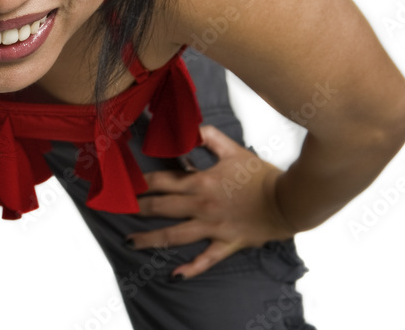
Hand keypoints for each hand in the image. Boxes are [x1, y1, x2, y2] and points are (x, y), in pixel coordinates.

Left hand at [125, 125, 296, 279]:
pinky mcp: (226, 244)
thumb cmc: (261, 174)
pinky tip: (174, 275)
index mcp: (201, 182)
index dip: (141, 183)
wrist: (288, 200)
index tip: (124, 185)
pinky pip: (206, 259)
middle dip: (137, 209)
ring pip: (174, 236)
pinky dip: (190, 268)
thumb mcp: (233, 150)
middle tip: (117, 211)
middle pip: (161, 208)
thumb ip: (209, 138)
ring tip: (129, 242)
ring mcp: (212, 227)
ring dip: (150, 239)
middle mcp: (201, 206)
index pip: (163, 182)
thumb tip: (190, 130)